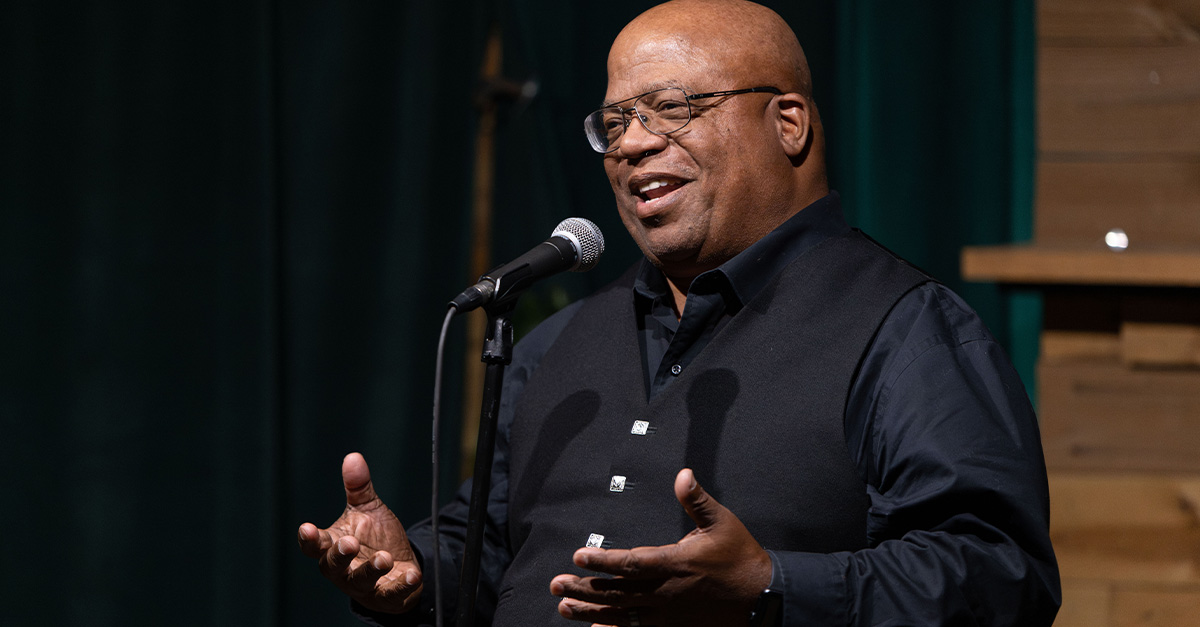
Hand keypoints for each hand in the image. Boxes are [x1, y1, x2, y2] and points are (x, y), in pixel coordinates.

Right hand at [297, 452, 422, 613]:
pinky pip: (392, 594)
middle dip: (340, 555)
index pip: (316, 544)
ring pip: (361, 581)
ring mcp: (364, 584)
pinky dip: (401, 586)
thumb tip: (353, 457)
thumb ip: (358, 487)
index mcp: (334, 544)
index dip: (310, 538)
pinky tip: (412, 576)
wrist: (399, 564)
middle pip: (333, 566)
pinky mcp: (386, 596)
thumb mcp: (367, 509)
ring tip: (384, 558)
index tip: (307, 528)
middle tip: (349, 543)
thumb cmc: (375, 537)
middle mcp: (344, 569)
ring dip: (371, 570)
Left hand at [550, 468, 771, 626]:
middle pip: (617, 592)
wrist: (763, 598)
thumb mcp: (721, 522)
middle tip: (556, 584)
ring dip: (590, 610)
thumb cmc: (741, 557)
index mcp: (675, 563)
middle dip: (584, 588)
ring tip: (565, 606)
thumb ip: (697, 500)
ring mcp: (668, 614)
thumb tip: (682, 474)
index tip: (577, 557)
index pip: (629, 563)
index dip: (601, 562)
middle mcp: (667, 592)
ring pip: (622, 614)